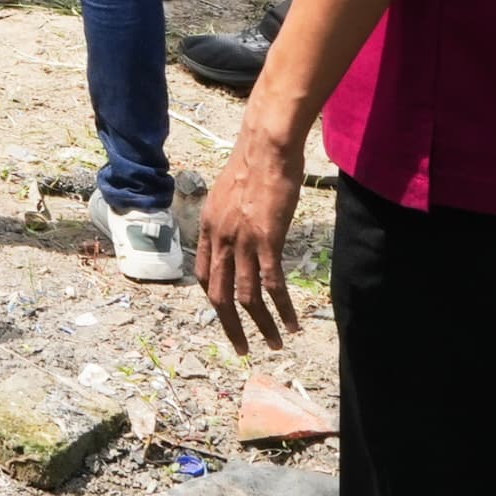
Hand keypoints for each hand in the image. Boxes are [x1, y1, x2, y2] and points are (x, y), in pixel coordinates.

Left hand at [193, 124, 304, 352]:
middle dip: (230, 326)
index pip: (202, 274)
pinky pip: (272, 284)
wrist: (265, 146)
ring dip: (261, 325)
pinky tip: (292, 323)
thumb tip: (237, 229)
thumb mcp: (228, 193)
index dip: (213, 298)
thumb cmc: (253, 163)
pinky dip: (281, 308)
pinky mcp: (266, 240)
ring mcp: (241, 241)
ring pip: (246, 296)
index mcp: (208, 228)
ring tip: (275, 343)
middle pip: (218, 295)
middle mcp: (219, 239)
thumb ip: (228, 217)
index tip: (226, 314)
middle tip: (243, 349)